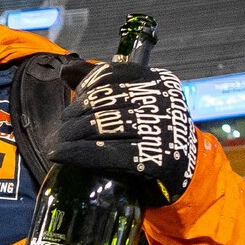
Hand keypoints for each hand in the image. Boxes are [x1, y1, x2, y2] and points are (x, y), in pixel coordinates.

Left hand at [44, 60, 196, 202]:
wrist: (187, 174)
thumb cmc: (153, 134)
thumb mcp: (138, 104)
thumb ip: (105, 85)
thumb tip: (67, 70)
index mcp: (160, 81)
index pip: (112, 75)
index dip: (86, 88)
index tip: (72, 104)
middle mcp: (165, 102)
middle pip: (106, 102)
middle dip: (75, 115)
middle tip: (60, 129)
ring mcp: (164, 131)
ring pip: (105, 125)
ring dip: (73, 135)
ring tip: (57, 142)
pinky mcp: (158, 160)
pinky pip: (110, 154)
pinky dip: (80, 154)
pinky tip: (60, 155)